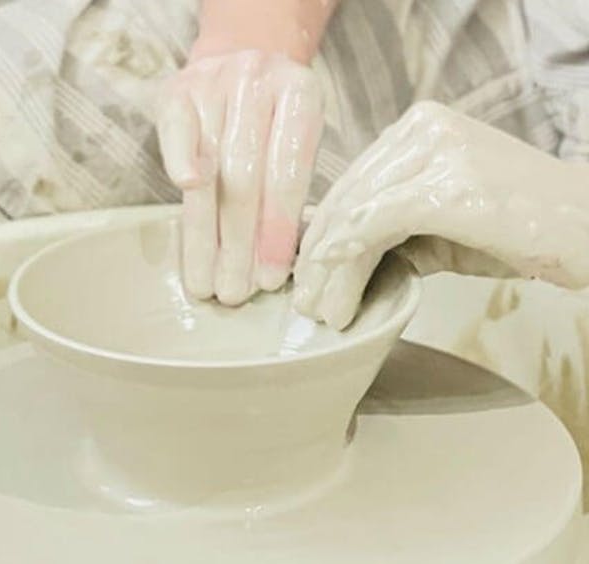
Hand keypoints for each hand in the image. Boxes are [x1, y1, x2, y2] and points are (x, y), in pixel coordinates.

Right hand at [157, 50, 323, 304]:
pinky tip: (186, 189)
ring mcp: (213, 83)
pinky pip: (175, 132)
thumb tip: (273, 262)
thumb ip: (290, 185)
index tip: (268, 278)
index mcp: (300, 95)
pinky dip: (179, 160)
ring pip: (209, 168)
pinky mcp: (176, 92)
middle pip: (245, 177)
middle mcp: (257, 82)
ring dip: (206, 233)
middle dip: (238, 244)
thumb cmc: (274, 116)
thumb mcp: (297, 138)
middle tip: (233, 293)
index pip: (288, 173)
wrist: (242, 57)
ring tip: (206, 282)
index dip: (277, 230)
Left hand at [295, 101, 588, 329]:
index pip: (352, 183)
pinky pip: (380, 218)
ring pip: (358, 209)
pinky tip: (332, 276)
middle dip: (318, 253)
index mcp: (417, 130)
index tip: (304, 271)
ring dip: (330, 265)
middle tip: (303, 298)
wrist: (586, 225)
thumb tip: (336, 252)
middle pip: (348, 195)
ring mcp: (437, 151)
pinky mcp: (449, 183)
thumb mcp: (440, 222)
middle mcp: (422, 130)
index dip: (321, 230)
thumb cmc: (517, 226)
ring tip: (320, 307)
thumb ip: (391, 227)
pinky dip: (351, 249)